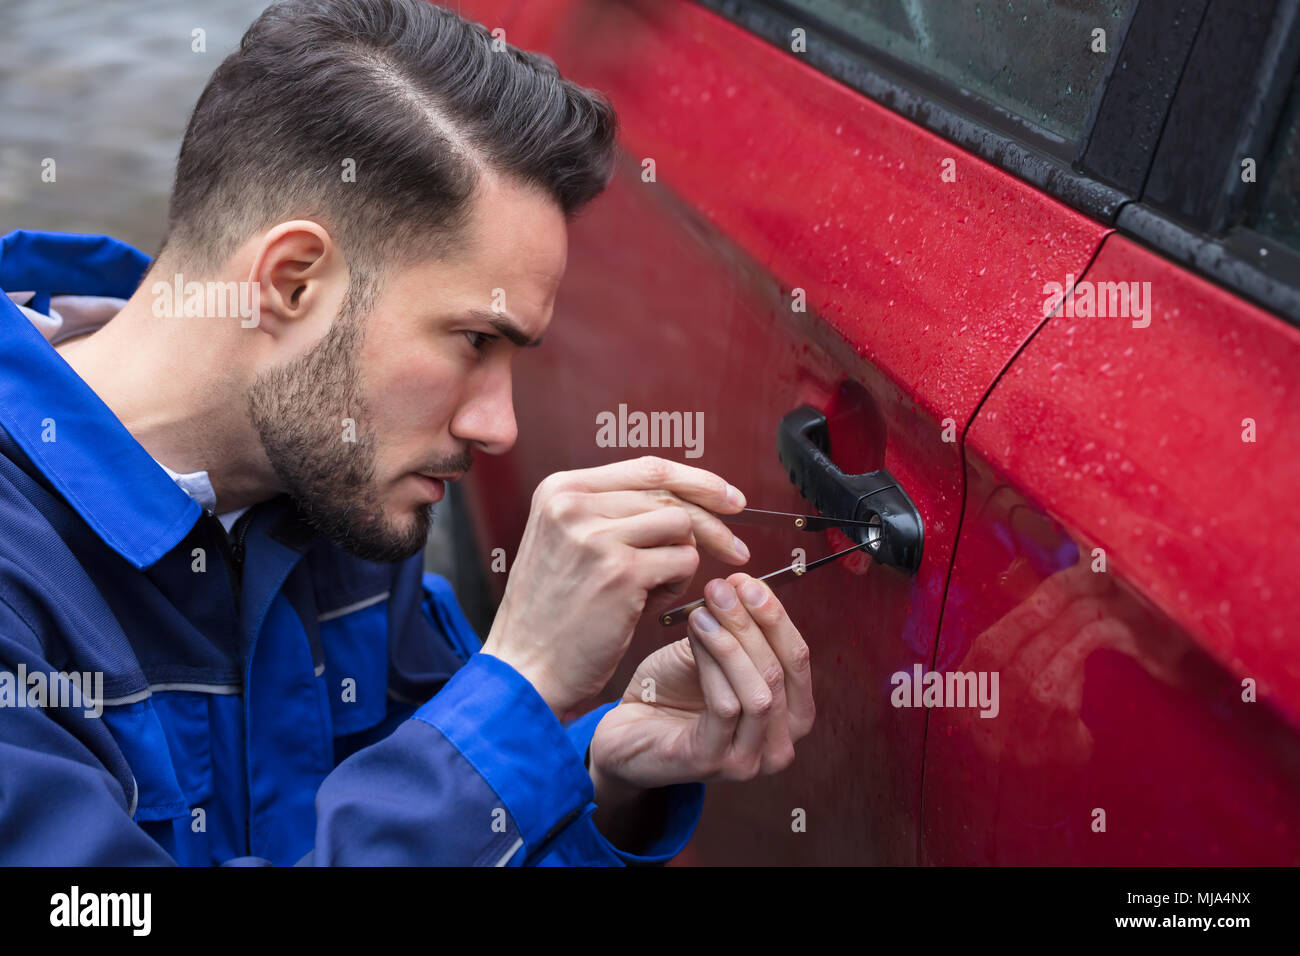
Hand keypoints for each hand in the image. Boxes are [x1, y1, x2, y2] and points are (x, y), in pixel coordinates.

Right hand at [480, 456, 751, 716]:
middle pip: (670, 496)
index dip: (698, 481)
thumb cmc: (554, 613)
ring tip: (658, 586)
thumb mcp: (567, 542)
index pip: (648, 468)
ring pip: (681, 526)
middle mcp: (574, 504)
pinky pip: (683, 561)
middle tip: (736, 549)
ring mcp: (596, 536)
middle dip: (712, 524)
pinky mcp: (620, 572)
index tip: (729, 497)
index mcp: (561, 489)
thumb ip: (613, 513)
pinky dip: (679, 583)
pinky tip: (652, 602)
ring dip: (684, 558)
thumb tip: (688, 499)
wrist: (525, 667)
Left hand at [588, 572, 815, 790]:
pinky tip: (695, 635)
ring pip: (758, 693)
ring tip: (703, 610)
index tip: (748, 582)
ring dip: (732, 643)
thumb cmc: (673, 692)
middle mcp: (779, 745)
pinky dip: (712, 665)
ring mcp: (748, 761)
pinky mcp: (712, 763)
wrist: (627, 729)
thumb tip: (744, 584)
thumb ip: (737, 628)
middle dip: (753, 624)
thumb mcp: (713, 652)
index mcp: (790, 716)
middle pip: (781, 673)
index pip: (798, 658)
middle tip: (722, 589)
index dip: (776, 617)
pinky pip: (726, 708)